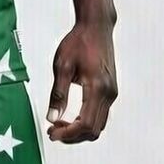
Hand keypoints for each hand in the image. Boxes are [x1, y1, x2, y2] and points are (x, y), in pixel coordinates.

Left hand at [46, 21, 117, 142]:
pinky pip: (101, 115)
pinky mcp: (111, 91)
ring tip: (59, 125)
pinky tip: (71, 117)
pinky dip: (86, 122)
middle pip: (93, 130)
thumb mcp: (62, 66)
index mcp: (97, 87)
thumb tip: (52, 118)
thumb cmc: (78, 42)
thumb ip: (58, 94)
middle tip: (52, 132)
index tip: (51, 133)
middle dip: (72, 136)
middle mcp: (109, 93)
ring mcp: (112, 93)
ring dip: (79, 131)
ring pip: (99, 125)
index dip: (68, 134)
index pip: (85, 123)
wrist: (96, 27)